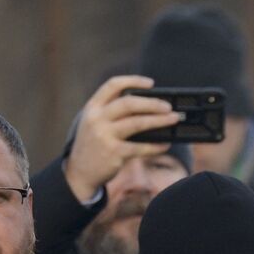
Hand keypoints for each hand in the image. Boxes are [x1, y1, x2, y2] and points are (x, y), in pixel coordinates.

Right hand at [63, 75, 181, 200]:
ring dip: (159, 120)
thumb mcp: (93, 122)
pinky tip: (165, 144)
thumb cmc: (93, 145)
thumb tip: (146, 106)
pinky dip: (156, 146)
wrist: (80, 172)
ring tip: (173, 119)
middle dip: (152, 103)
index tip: (151, 83)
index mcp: (92, 107)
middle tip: (168, 106)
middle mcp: (97, 118)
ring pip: (137, 123)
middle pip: (129, 103)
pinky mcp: (114, 153)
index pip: (113, 85)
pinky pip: (141, 147)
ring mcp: (105, 135)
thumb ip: (111, 112)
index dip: (133, 81)